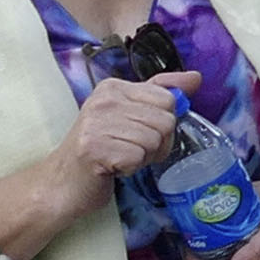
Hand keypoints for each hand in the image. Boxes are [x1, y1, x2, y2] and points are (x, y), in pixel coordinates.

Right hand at [63, 72, 192, 201]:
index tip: (138, 131)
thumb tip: (195, 77)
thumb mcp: (130, 114)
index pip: (168, 99)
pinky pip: (138, 158)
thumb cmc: (102, 148)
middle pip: (166, 121)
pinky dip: (131, 169)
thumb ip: (161, 93)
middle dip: (157, 143)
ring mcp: (96, 123)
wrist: (64, 181)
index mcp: (113, 87)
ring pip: (155, 141)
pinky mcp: (95, 149)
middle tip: (129, 149)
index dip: (162, 123)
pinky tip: (113, 167)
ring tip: (120, 157)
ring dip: (143, 157)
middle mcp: (104, 100)